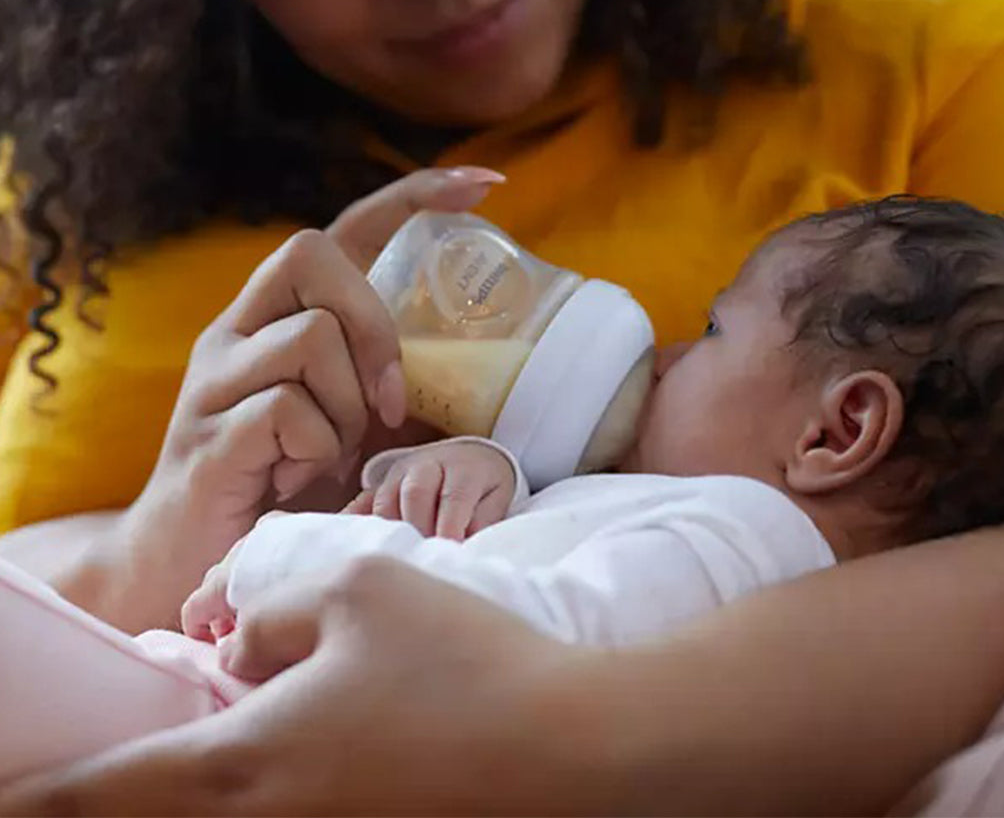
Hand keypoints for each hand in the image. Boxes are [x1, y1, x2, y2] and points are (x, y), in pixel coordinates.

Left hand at [0, 560, 575, 815]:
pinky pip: (275, 812)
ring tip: (164, 764)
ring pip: (219, 816)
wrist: (565, 749)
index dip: (43, 796)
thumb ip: (272, 613)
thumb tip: (240, 648)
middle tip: (61, 788)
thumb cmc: (458, 659)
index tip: (0, 800)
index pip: (116, 789)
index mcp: (251, 761)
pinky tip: (264, 749)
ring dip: (180, 794)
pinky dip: (240, 790)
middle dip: (103, 805)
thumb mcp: (357, 591)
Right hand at [116, 167, 503, 629]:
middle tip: (390, 401)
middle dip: (373, 321)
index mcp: (277, 316)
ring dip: (348, 404)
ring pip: (309, 336)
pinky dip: (317, 450)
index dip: (411, 198)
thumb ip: (393, 385)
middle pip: (311, 252)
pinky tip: (296, 478)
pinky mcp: (208, 433)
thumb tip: (485, 368)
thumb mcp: (353, 423)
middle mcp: (237, 329)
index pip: (342, 229)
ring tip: (334, 454)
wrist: (194, 565)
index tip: (484, 185)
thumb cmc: (287, 484)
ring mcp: (215, 377)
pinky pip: (288, 410)